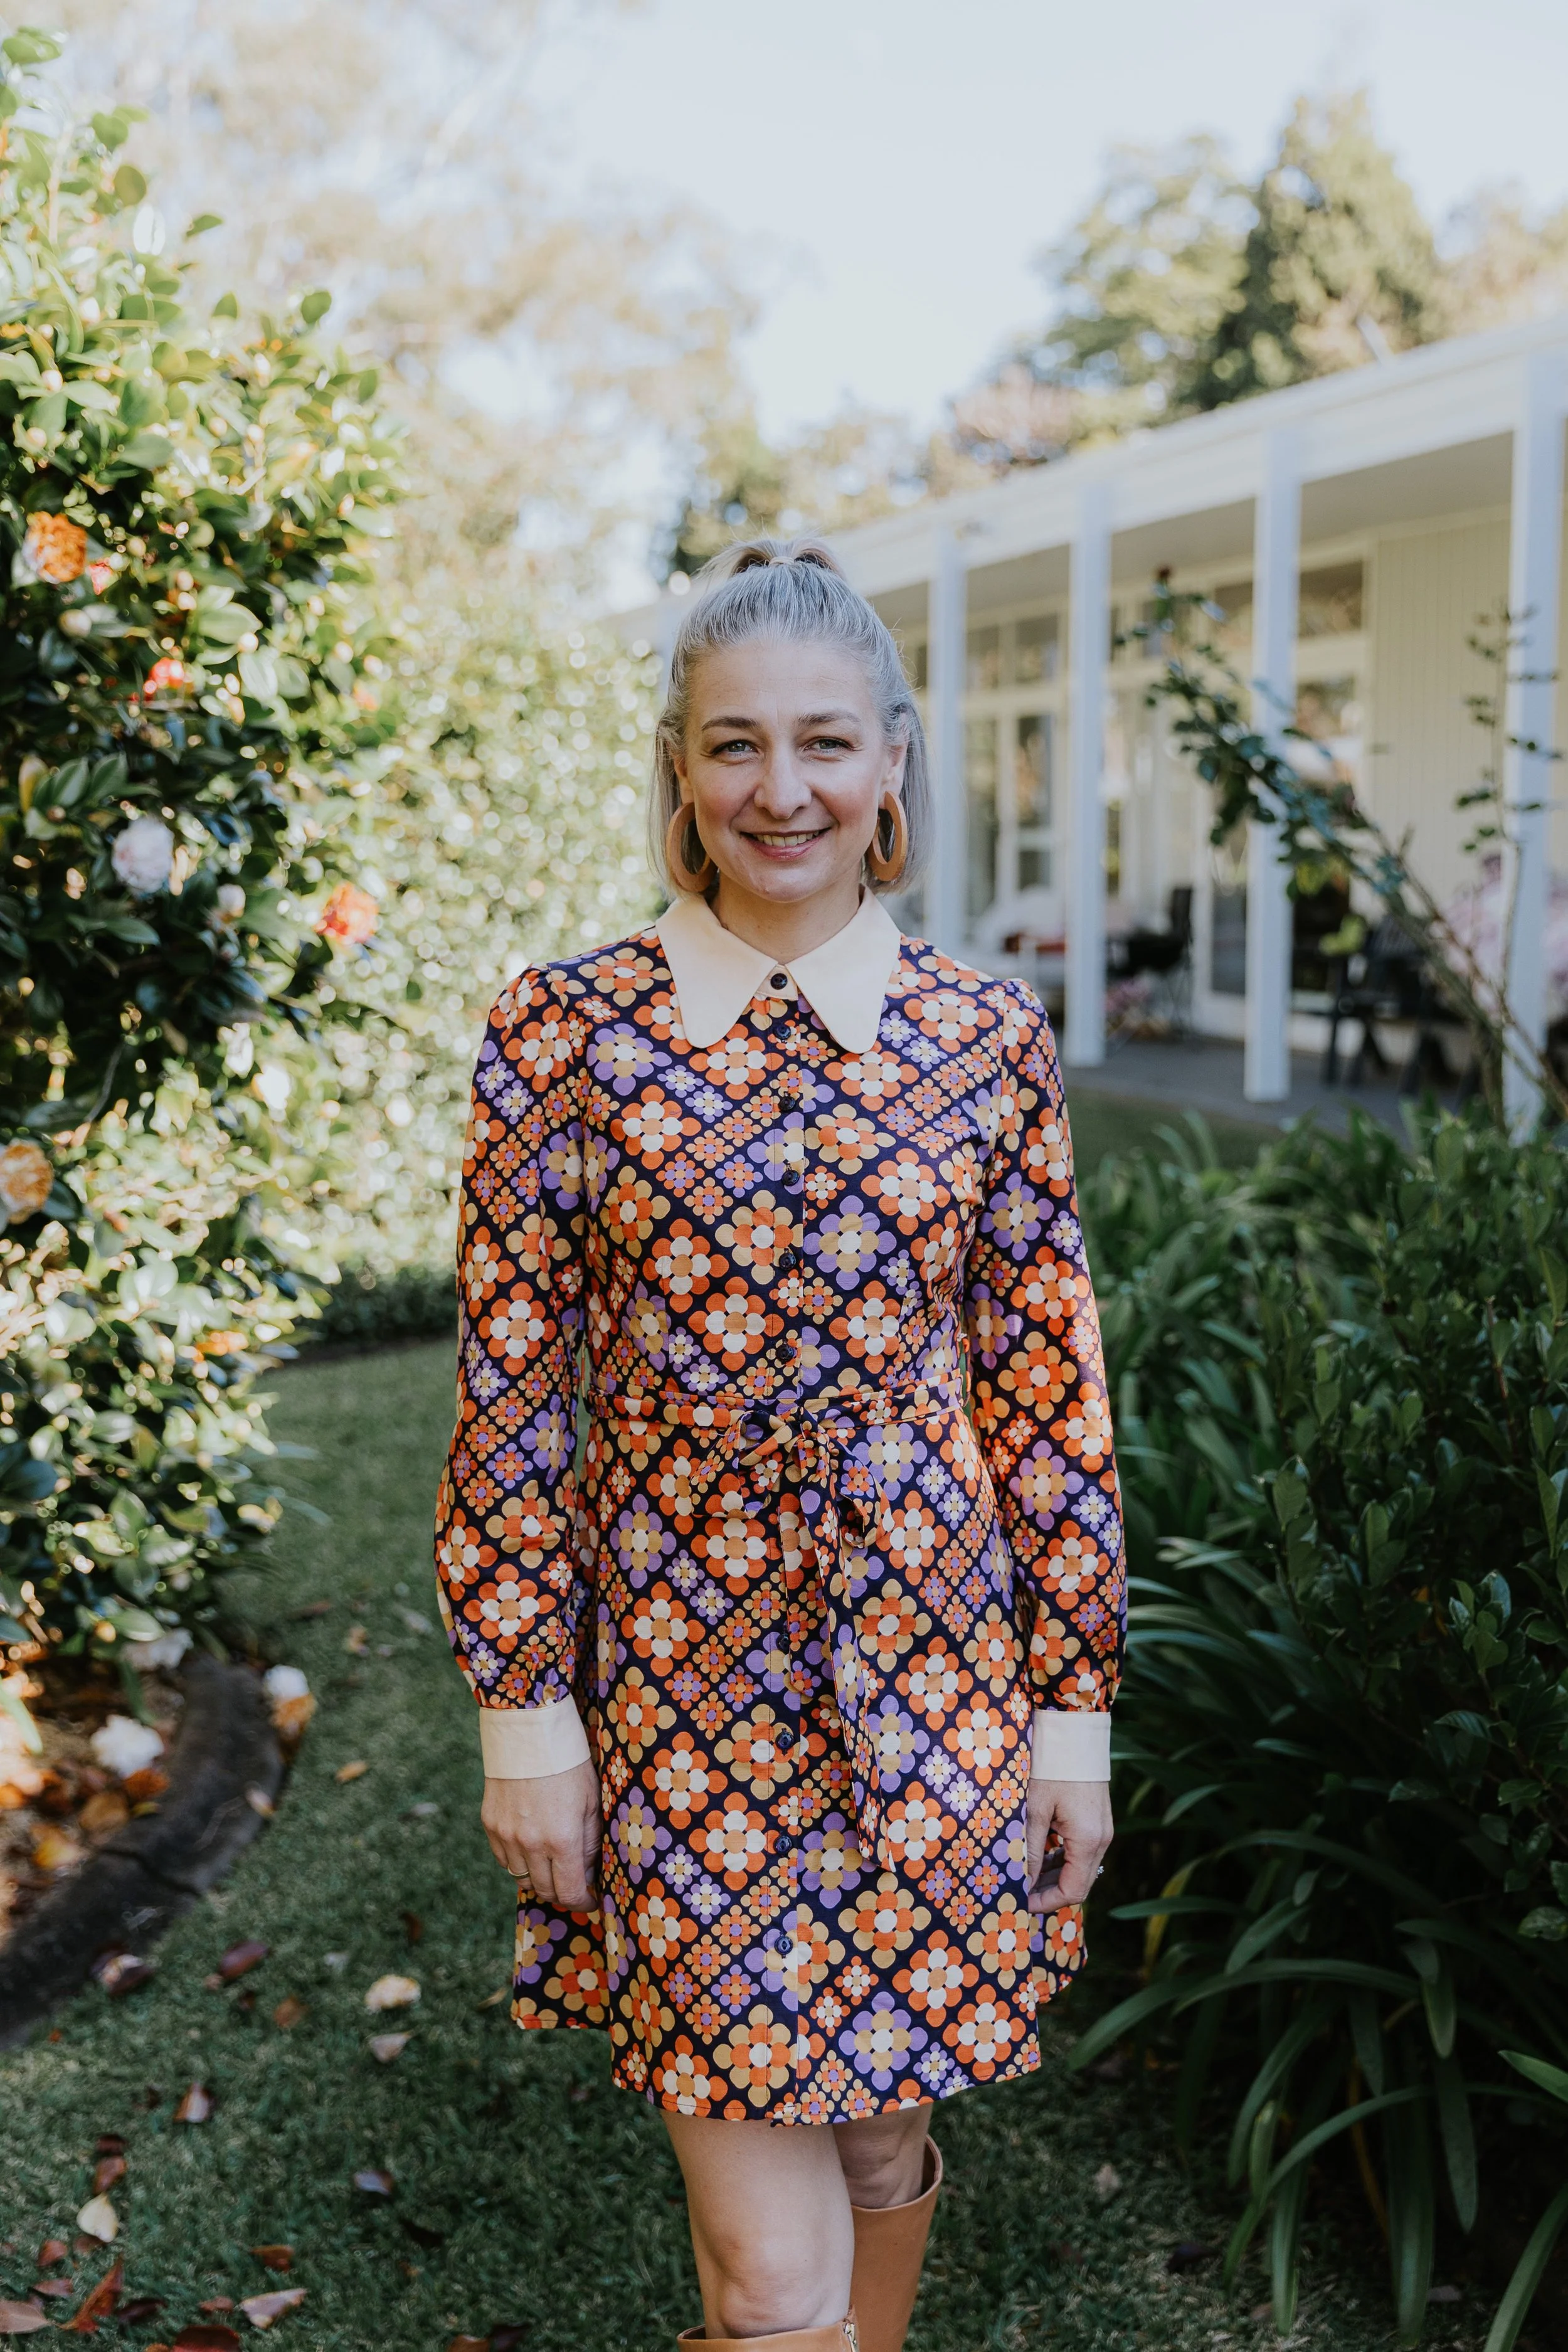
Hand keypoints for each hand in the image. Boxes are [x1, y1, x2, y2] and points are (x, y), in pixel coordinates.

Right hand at [481, 1760, 601, 1909]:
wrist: (528, 1733)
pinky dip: (519, 1861)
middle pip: (544, 1890)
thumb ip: (590, 1844)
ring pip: (522, 1878)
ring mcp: (506, 1835)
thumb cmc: (568, 1765)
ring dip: (539, 1877)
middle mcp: (531, 1844)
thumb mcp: (591, 1803)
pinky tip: (531, 1847)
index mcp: (562, 1839)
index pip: (569, 1893)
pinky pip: (504, 1859)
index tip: (589, 1901)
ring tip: (553, 1864)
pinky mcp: (490, 1825)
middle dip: (562, 1893)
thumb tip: (586, 1874)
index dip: (581, 1902)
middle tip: (573, 1884)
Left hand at [1026, 1778, 1113, 1913]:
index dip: (1047, 1902)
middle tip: (1019, 1892)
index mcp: (1088, 1841)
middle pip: (1079, 1884)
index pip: (1073, 1891)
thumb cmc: (1052, 1769)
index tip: (1022, 1903)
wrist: (1075, 1735)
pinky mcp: (1099, 1822)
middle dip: (1050, 1893)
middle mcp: (1102, 1840)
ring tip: (1026, 1877)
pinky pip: (1083, 1853)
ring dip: (1056, 1878)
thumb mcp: (1036, 1810)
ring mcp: (1103, 1831)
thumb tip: (1024, 1883)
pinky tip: (1042, 1858)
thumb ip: (1032, 1850)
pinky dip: (1064, 1861)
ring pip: (1082, 1869)